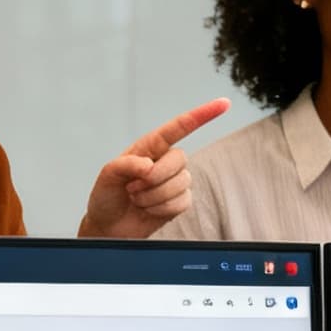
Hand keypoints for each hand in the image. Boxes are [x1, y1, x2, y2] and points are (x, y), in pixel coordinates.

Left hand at [80, 98, 230, 237]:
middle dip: (155, 177)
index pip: (179, 127)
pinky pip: (183, 202)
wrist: (109, 227)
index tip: (224, 103)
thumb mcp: (107, 175)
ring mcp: (175, 181)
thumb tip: (148, 165)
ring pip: (181, 183)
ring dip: (154, 196)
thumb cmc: (107, 197)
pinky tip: (148, 210)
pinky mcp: (180, 201)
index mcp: (149, 147)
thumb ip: (125, 164)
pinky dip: (161, 209)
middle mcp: (165, 161)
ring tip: (137, 199)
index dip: (202, 115)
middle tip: (132, 187)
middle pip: (180, 159)